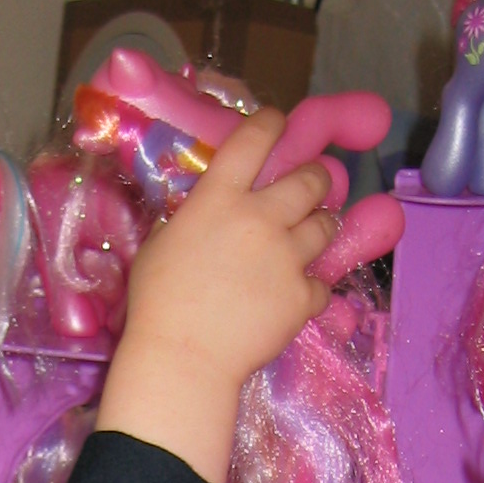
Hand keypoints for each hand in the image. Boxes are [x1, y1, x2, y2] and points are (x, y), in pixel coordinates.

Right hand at [95, 108, 334, 482]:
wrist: (184, 358)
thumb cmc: (157, 303)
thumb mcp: (160, 244)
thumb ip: (190, 220)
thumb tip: (203, 213)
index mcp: (220, 198)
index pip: (255, 139)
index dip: (272, 123)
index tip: (278, 123)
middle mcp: (261, 218)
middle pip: (309, 179)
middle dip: (315, 178)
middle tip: (311, 187)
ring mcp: (287, 257)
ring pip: (326, 226)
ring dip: (321, 226)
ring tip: (312, 236)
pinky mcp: (301, 296)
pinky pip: (321, 283)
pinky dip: (312, 287)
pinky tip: (297, 295)